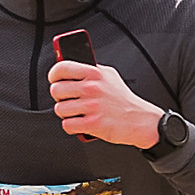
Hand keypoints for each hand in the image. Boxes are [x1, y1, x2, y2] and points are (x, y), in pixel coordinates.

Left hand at [47, 56, 162, 147]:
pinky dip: (71, 126)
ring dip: (66, 114)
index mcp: (95, 73)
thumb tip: (70, 68)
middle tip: (68, 100)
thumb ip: (91, 70)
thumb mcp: (110, 76)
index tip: (55, 79)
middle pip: (56, 90)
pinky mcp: (92, 124)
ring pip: (59, 109)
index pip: (62, 68)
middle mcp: (92, 88)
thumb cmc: (124, 100)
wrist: (141, 121)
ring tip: (77, 113)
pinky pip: (67, 125)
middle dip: (60, 97)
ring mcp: (92, 106)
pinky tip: (80, 123)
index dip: (54, 74)